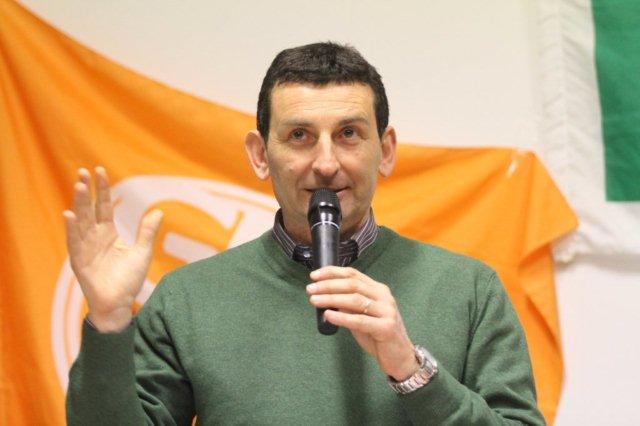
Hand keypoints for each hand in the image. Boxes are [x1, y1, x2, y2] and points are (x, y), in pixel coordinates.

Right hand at [63, 167, 162, 331]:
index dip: (103, 189)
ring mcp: (85, 248)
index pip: (104, 206)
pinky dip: (72, 229)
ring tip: (79, 186)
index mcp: (108, 233)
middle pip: (89, 209)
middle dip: (87, 191)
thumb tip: (158, 211)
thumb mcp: (142, 252)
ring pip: (81, 222)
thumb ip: (147, 232)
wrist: (119, 304)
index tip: (100, 170)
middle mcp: (94, 237)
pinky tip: (69, 214)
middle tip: (83, 171)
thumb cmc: (128, 280)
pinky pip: (74, 242)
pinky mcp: (79, 261)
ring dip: (79, 204)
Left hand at [307, 266, 419, 380]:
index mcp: (378, 290)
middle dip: (328, 285)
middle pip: (352, 285)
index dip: (332, 272)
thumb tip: (326, 296)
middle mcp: (384, 297)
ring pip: (355, 300)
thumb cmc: (378, 336)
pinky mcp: (386, 327)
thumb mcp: (361, 316)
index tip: (314, 275)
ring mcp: (387, 311)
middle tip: (311, 289)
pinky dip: (342, 317)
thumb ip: (348, 306)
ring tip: (314, 300)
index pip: (353, 274)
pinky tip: (328, 315)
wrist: (400, 357)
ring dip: (332, 298)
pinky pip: (360, 320)